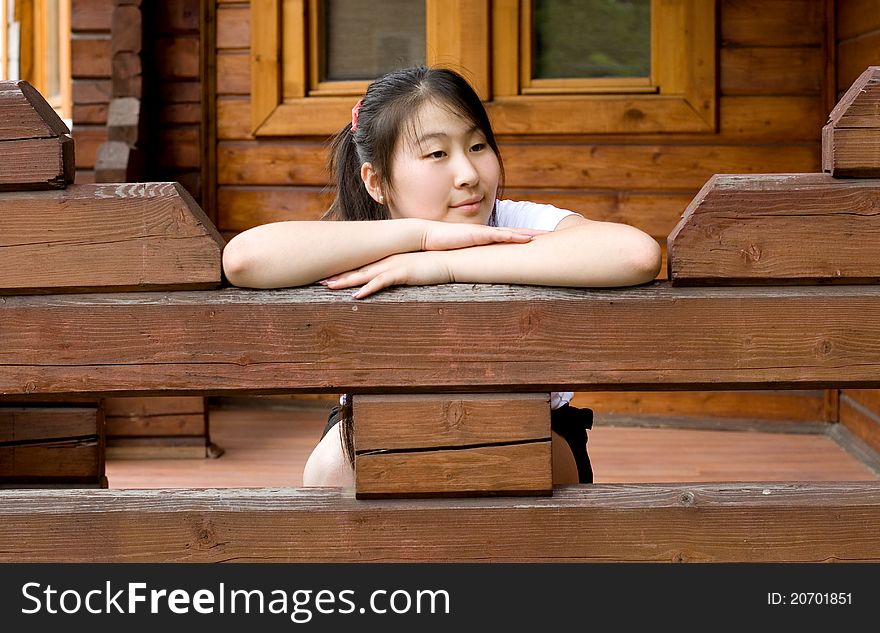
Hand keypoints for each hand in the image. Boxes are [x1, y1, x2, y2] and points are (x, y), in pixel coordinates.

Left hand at [321, 251, 452, 298]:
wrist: (450, 259)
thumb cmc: (432, 266)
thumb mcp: (412, 270)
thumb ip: (400, 274)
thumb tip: (393, 280)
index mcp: (387, 261)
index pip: (362, 267)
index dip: (344, 272)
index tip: (328, 275)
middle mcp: (386, 262)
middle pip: (357, 270)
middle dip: (337, 276)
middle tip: (318, 280)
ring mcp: (393, 266)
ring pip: (364, 275)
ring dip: (346, 282)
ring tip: (328, 286)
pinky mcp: (402, 273)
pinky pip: (381, 282)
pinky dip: (368, 288)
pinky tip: (356, 295)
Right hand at [421, 221, 543, 250]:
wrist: (428, 237)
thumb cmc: (442, 247)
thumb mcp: (461, 255)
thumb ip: (470, 261)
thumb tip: (476, 272)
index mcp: (485, 239)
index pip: (509, 238)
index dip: (524, 239)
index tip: (540, 241)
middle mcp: (487, 235)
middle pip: (516, 234)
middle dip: (534, 235)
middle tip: (552, 236)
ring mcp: (484, 234)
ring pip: (512, 233)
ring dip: (529, 235)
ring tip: (546, 236)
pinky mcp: (478, 235)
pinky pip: (499, 236)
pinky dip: (513, 237)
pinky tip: (526, 239)